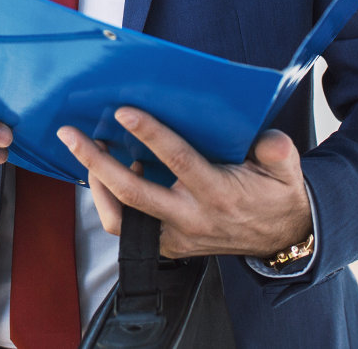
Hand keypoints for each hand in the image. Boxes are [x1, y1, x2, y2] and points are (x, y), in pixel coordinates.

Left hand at [57, 108, 311, 258]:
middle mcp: (191, 218)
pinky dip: (112, 204)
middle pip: (132, 193)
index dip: (150, 134)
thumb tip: (265, 139)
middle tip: (71, 134)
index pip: (178, 161)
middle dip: (96, 162)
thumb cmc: (277, 195)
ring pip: (121, 220)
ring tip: (88, 154)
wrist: (283, 239)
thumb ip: (277, 151)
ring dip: (97, 187)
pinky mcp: (170, 246)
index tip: (123, 111)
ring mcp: (176, 236)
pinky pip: (128, 230)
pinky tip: (113, 176)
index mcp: (218, 193)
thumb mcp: (286, 170)